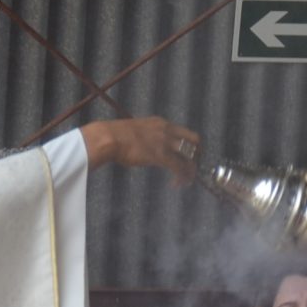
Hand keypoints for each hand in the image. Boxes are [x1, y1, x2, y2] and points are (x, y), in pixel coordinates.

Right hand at [82, 118, 202, 186]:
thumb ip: (146, 136)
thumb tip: (146, 146)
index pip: (184, 132)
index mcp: (161, 123)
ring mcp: (165, 142)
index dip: (190, 146)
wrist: (108, 137)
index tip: (187, 156)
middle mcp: (167, 130)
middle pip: (195, 141)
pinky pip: (179, 167)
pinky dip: (181, 177)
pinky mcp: (161, 155)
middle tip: (192, 168)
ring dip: (191, 170)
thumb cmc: (115, 135)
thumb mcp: (136, 130)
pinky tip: (176, 184)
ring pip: (189, 156)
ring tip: (186, 180)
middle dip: (197, 155)